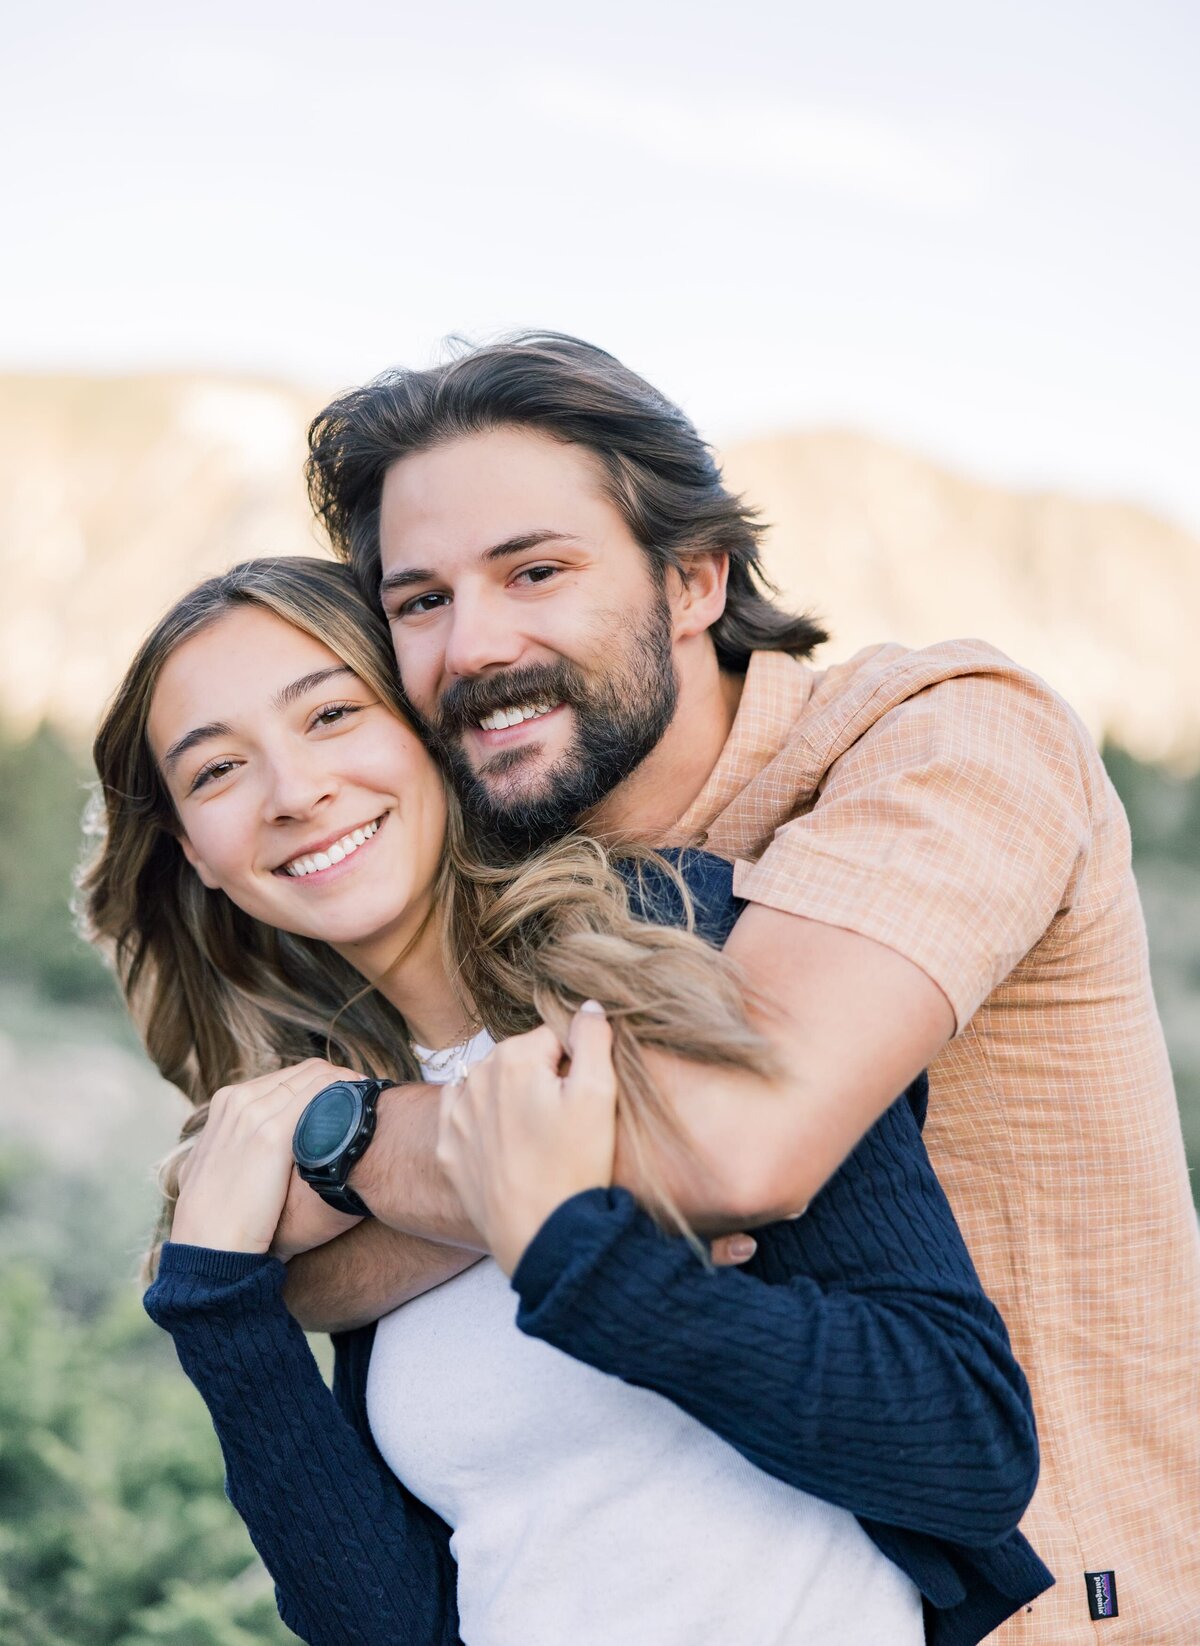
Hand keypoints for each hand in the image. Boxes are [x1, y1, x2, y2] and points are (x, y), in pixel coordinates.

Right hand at [172, 1059, 365, 1255]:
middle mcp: (239, 1100)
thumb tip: (267, 1145)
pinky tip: (366, 1115)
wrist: (208, 1248)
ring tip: (374, 1106)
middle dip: (343, 1081)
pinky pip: (318, 1100)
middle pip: (307, 1072)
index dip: (326, 1083)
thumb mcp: (221, 1167)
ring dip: (350, 1087)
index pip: (289, 1076)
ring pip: (317, 1079)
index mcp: (227, 1102)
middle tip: (371, 1099)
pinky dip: (346, 1101)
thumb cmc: (222, 1216)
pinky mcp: (270, 1136)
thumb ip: (242, 1143)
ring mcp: (252, 1114)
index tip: (353, 1097)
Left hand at [437, 1002, 616, 1274]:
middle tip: (567, 1122)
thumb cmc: (574, 1165)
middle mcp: (476, 1077)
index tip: (585, 1100)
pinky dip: (487, 1124)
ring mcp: (458, 1114)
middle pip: (524, 1060)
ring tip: (541, 1138)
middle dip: (545, 1079)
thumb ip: (593, 1038)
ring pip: (495, 1086)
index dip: (578, 1065)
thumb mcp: (598, 1095)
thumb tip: (589, 1006)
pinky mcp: (450, 1148)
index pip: (556, 1037)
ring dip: (515, 1099)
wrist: (539, 1235)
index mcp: (514, 1057)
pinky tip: (509, 1146)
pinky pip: (468, 1117)